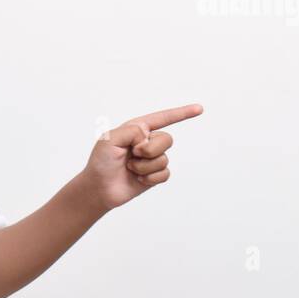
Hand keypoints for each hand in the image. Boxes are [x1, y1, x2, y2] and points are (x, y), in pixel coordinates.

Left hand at [81, 103, 203, 211]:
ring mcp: (152, 158)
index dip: (182, 113)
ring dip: (145, 166)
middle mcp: (147, 141)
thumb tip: (148, 137)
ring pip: (164, 158)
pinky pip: (164, 173)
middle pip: (167, 139)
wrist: (99, 188)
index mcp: (137, 128)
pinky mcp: (155, 174)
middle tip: (133, 155)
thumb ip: (130, 131)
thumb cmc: (101, 162)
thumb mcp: (109, 139)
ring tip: (130, 168)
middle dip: (150, 149)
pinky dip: (150, 178)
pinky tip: (137, 179)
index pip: (162, 118)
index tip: (199, 109)